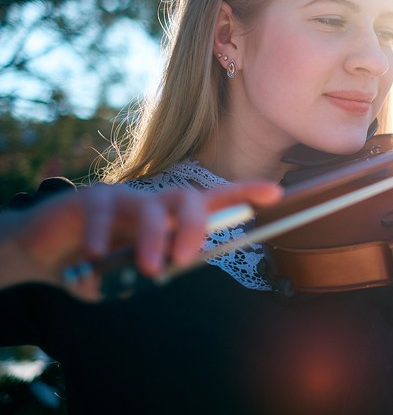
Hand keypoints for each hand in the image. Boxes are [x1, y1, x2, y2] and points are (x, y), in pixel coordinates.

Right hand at [0, 181, 282, 298]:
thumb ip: (151, 269)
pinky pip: (103, 213)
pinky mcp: (90, 198)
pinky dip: (101, 238)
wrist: (46, 253)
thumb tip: (168, 268)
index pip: (216, 199)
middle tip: (187, 257)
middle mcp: (154, 201)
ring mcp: (124, 196)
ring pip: (150, 208)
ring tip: (148, 267)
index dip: (246, 192)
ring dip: (153, 239)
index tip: (276, 192)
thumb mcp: (132, 271)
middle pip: (189, 198)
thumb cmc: (100, 263)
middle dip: (196, 226)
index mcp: (172, 218)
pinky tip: (94, 257)